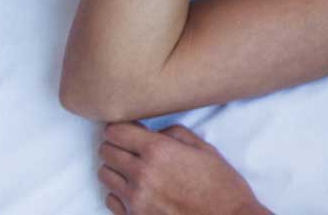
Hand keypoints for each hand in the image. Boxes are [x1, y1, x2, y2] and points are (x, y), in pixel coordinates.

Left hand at [96, 122, 269, 214]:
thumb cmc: (222, 187)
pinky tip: (137, 191)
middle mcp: (142, 174)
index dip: (120, 128)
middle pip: (106, 151)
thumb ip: (175, 134)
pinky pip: (111, 199)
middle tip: (131, 149)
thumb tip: (155, 132)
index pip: (115, 131)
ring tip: (134, 171)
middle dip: (116, 146)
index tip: (128, 131)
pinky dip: (119, 193)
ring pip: (104, 175)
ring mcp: (135, 199)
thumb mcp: (205, 150)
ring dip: (116, 169)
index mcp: (159, 151)